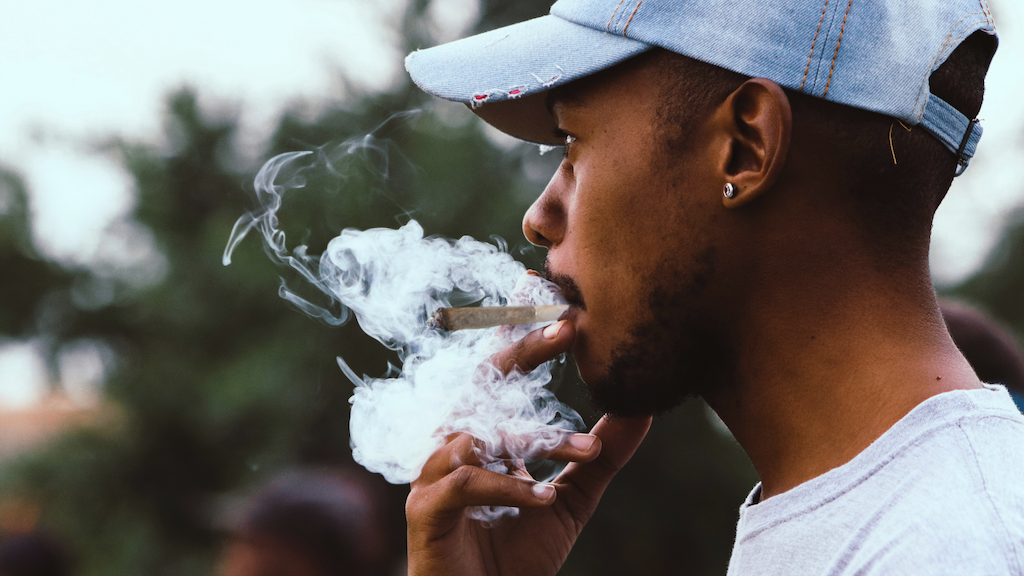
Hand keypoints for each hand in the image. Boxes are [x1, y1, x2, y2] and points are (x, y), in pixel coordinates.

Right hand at [406, 320, 652, 575]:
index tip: (547, 287)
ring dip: (535, 439)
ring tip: (586, 450)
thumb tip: (644, 406)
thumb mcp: (571, 498)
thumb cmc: (516, 554)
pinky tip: (546, 496)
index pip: (500, 371)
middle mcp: (454, 442)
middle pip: (481, 381)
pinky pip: (466, 483)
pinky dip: (510, 487)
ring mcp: (434, 475)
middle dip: (523, 349)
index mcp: (483, 432)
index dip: (520, 327)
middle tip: (568, 325)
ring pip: (479, 432)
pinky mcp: (425, 511)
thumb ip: (601, 454)